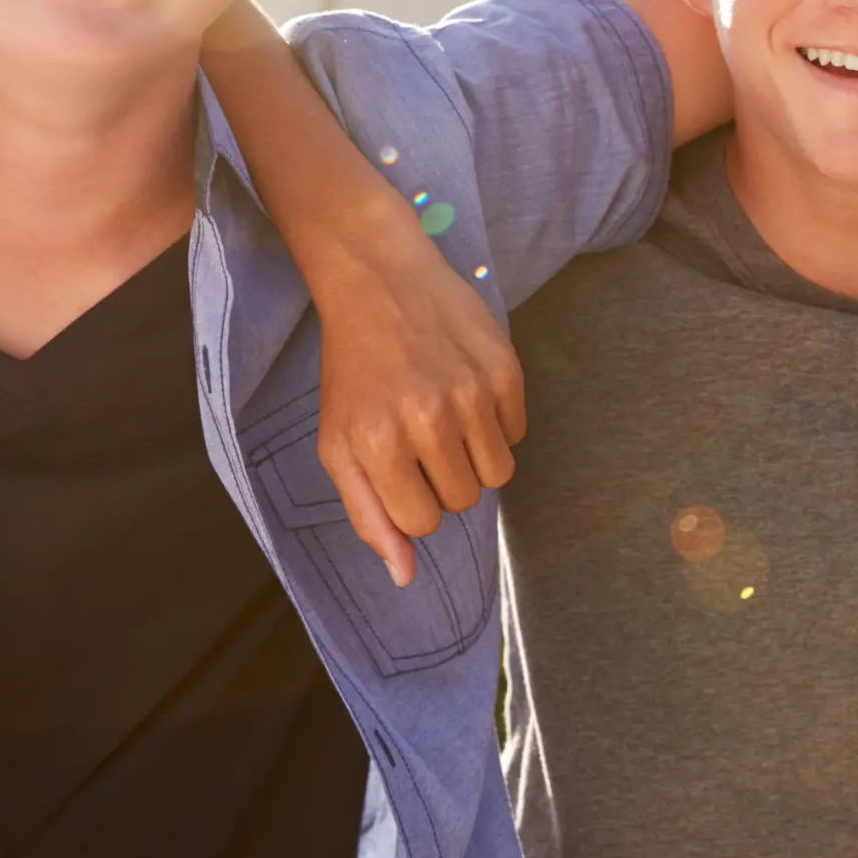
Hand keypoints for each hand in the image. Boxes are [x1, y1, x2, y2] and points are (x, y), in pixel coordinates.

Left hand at [309, 229, 525, 587]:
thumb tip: (405, 576)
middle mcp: (428, 420)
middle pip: (464, 500)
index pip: (423, 522)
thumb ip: (368, 514)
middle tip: (423, 438)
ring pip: (499, 475)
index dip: (413, 502)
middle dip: (445, 480)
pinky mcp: (507, 371)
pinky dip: (497, 424)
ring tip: (449, 419)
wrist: (381, 281)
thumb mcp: (339, 443)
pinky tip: (468, 391)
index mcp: (378, 444)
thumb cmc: (355, 369)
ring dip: (475, 458)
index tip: (401, 468)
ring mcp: (472, 394)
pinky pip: (518, 434)